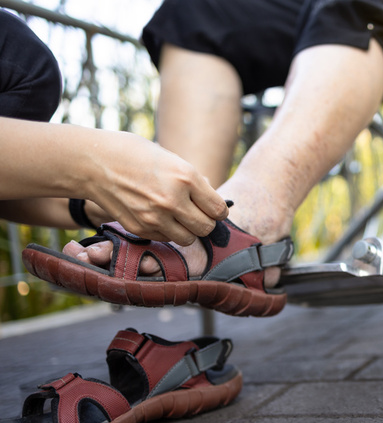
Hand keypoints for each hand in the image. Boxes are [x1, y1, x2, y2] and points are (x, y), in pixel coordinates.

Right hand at [82, 131, 228, 244]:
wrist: (93, 162)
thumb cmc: (135, 155)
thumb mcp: (171, 159)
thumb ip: (193, 180)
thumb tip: (211, 198)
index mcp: (186, 177)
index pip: (219, 209)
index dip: (219, 211)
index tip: (214, 208)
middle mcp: (173, 200)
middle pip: (206, 228)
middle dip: (206, 223)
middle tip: (198, 215)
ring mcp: (155, 217)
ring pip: (188, 239)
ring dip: (188, 231)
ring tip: (180, 218)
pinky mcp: (139, 228)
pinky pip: (166, 239)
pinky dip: (168, 232)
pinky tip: (160, 217)